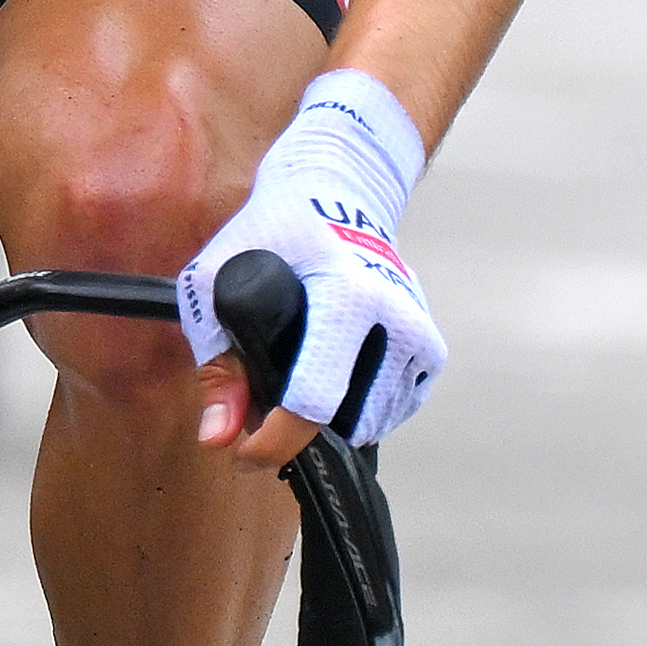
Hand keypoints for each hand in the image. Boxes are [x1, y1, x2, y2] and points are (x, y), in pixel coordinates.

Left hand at [177, 71, 445, 462]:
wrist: (336, 190)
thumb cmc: (273, 231)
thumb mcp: (216, 283)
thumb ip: (217, 364)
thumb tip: (219, 435)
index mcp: (348, 296)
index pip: (314, 400)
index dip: (274, 442)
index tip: (245, 454)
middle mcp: (395, 316)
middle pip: (344, 421)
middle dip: (298, 429)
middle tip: (264, 405)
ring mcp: (419, 332)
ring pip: (372, 423)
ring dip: (330, 421)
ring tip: (297, 384)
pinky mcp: (430, 347)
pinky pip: (395, 410)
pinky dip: (362, 410)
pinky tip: (335, 383)